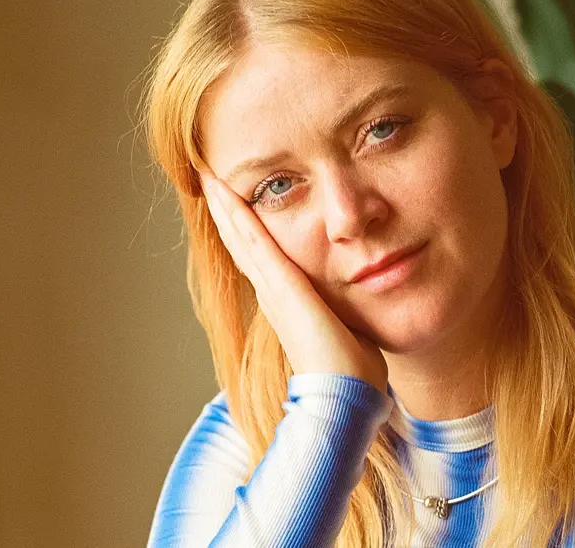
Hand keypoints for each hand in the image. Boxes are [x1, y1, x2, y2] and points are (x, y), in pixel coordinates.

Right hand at [199, 168, 388, 394]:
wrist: (344, 400)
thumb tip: (366, 303)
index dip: (248, 230)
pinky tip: (222, 188)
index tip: (238, 203)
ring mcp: (272, 289)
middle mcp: (273, 293)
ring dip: (224, 205)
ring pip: (241, 236)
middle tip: (210, 179)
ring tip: (208, 176)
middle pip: (243, 242)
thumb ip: (348, 311)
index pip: (263, 257)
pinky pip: (254, 239)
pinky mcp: (280, 285)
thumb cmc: (353, 373)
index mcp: (288, 302)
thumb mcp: (350, 328)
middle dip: (228, 211)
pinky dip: (236, 213)